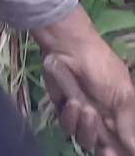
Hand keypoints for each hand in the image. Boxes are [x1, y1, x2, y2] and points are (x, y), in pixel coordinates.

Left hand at [33, 5, 134, 154]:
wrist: (71, 48)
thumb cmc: (102, 66)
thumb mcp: (123, 93)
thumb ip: (128, 123)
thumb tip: (134, 148)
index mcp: (119, 114)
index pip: (122, 140)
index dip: (121, 150)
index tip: (115, 152)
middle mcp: (101, 118)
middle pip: (104, 147)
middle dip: (106, 151)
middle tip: (106, 150)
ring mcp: (82, 115)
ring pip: (85, 139)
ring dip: (87, 128)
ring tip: (87, 109)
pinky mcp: (64, 109)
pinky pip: (67, 125)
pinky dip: (71, 117)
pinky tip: (74, 102)